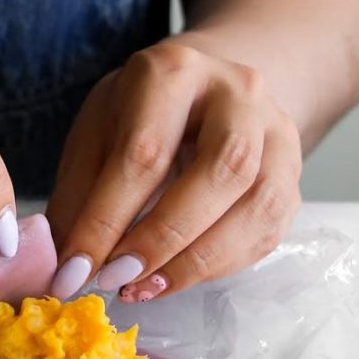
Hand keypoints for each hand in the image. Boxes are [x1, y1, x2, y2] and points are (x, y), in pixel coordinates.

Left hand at [46, 38, 301, 301]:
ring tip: (143, 287)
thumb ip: (79, 196)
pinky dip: (220, 266)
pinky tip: (175, 278)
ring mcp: (277, 131)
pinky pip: (269, 229)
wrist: (209, 90)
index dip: (106, 220)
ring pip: (257, 203)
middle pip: (221, 169)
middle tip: (116, 280)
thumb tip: (64, 267)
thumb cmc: (141, 115)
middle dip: (163, 238)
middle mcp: (238, 92)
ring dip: (197, 260)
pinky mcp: (294, 174)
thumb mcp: (97, 134)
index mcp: (174, 71)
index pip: (144, 152)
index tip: (74, 272)